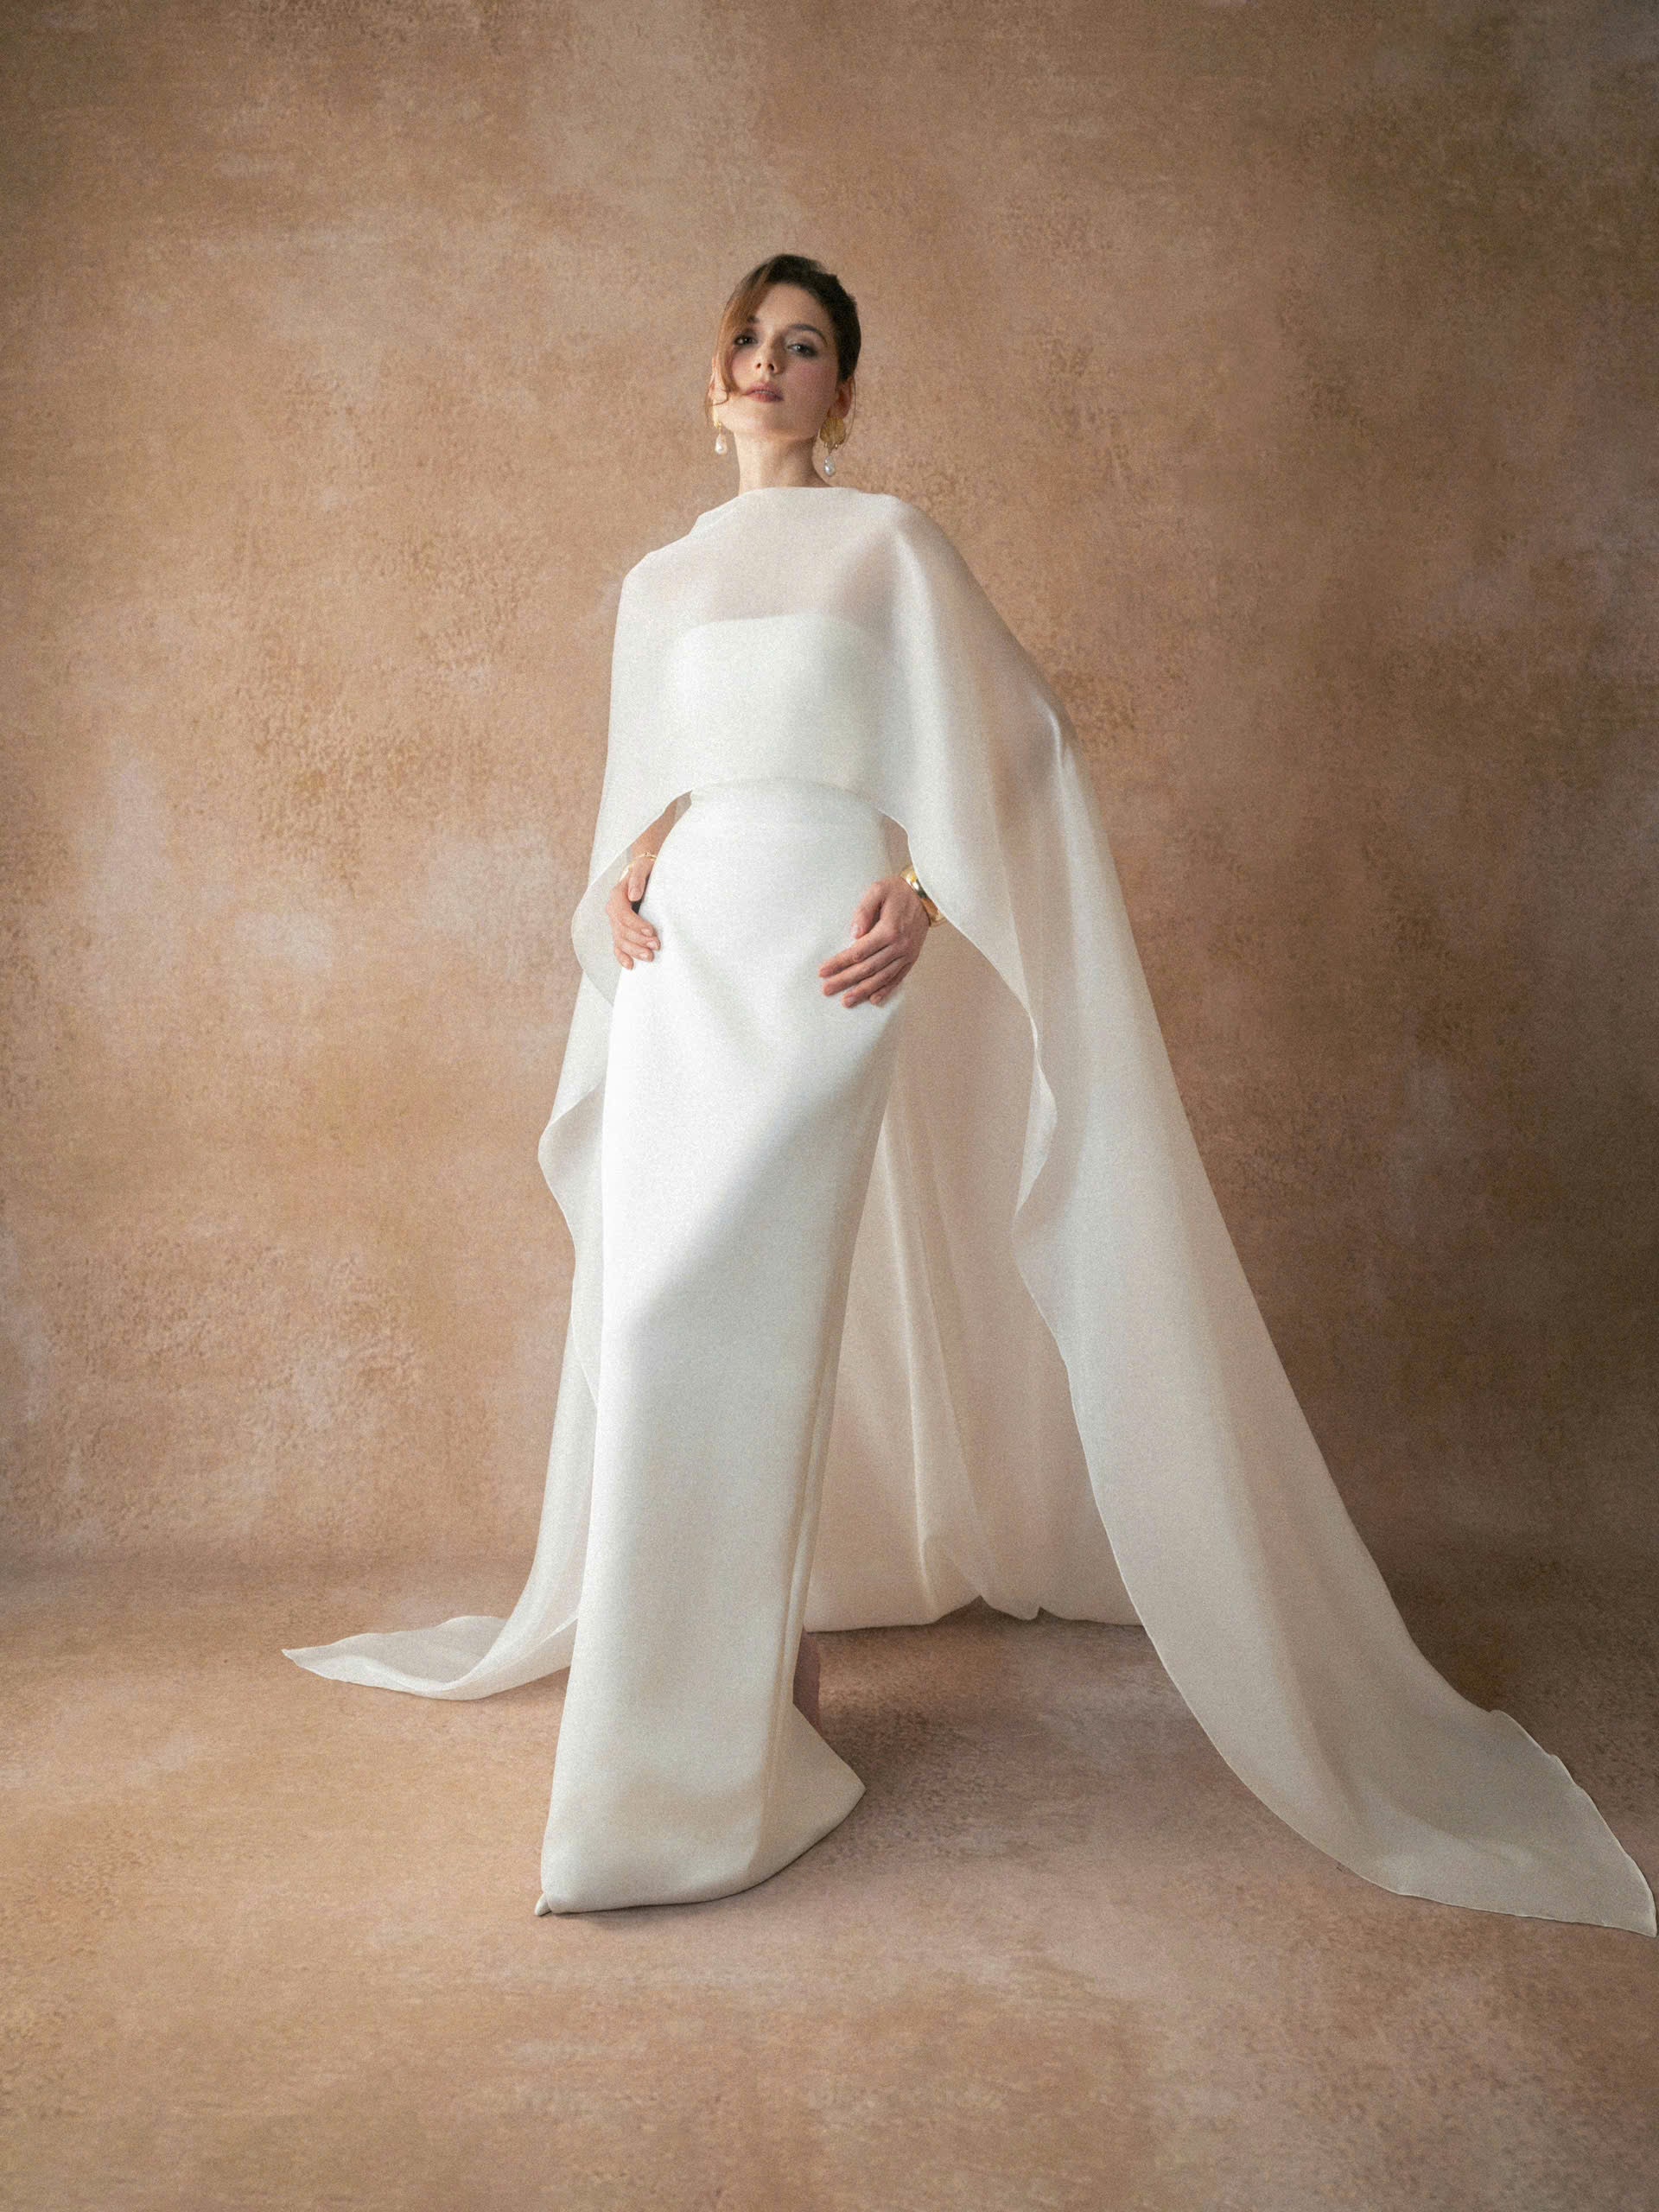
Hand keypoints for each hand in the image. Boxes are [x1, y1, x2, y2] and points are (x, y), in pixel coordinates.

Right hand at [607, 852, 660, 969]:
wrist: (643, 871)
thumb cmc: (645, 869)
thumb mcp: (642, 868)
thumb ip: (637, 880)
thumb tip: (633, 895)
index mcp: (617, 896)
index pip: (623, 915)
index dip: (636, 925)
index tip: (651, 931)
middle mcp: (613, 910)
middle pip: (622, 930)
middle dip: (639, 941)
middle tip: (656, 946)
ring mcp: (616, 921)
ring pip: (620, 940)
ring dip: (634, 950)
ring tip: (649, 957)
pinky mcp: (621, 928)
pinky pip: (618, 944)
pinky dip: (622, 956)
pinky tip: (630, 965)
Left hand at [819, 874, 930, 1007]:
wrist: (926, 896)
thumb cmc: (898, 891)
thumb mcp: (878, 891)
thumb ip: (863, 911)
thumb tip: (854, 935)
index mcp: (888, 930)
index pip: (858, 952)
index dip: (839, 963)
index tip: (823, 971)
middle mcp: (898, 946)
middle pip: (867, 969)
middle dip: (845, 980)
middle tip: (827, 990)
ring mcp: (906, 954)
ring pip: (881, 978)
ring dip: (863, 991)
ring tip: (847, 1001)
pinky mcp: (912, 958)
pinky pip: (898, 978)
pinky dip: (885, 990)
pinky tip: (873, 1000)